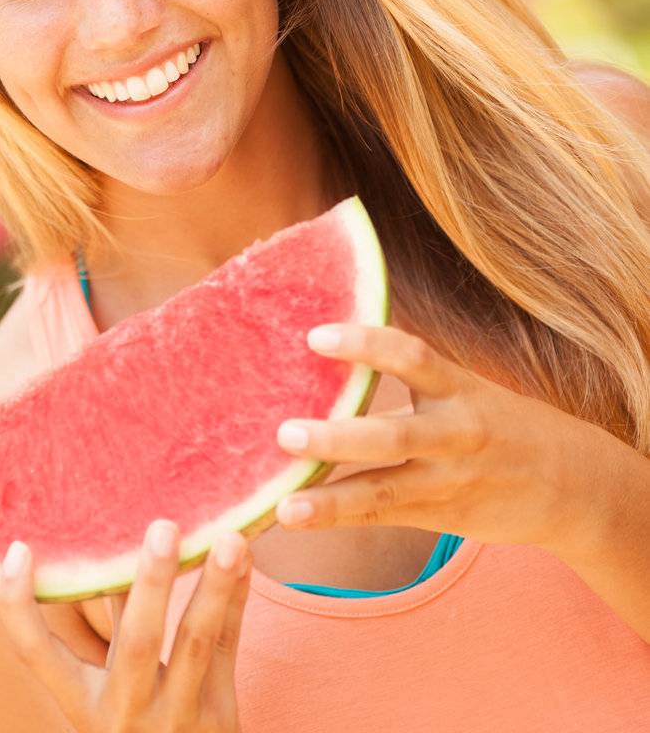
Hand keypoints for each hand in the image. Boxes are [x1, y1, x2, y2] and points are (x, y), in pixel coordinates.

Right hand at [0, 519, 252, 732]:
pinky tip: (244, 560)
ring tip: (228, 540)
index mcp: (83, 704)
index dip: (19, 607)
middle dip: (151, 583)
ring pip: (195, 644)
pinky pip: (228, 649)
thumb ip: (114, 623)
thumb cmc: (136, 724)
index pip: (36, 656)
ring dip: (212, 588)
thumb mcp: (109, 691)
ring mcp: (176, 716)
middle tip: (163, 527)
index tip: (18, 550)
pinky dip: (235, 601)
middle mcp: (125, 711)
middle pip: (135, 643)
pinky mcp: (220, 717)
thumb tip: (112, 544)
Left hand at [273, 322, 589, 553]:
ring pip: (386, 488)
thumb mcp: (464, 387)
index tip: (315, 336)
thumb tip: (333, 349)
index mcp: (458, 387)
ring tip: (284, 502)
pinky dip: (339, 516)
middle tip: (285, 431)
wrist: (570, 481)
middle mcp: (455, 433)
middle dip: (339, 436)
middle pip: (394, 434)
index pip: (411, 356)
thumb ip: (412, 374)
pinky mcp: (441, 514)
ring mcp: (448, 479)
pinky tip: (296, 517)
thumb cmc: (497, 421)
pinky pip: (383, 515)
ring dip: (332, 497)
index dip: (365, 343)